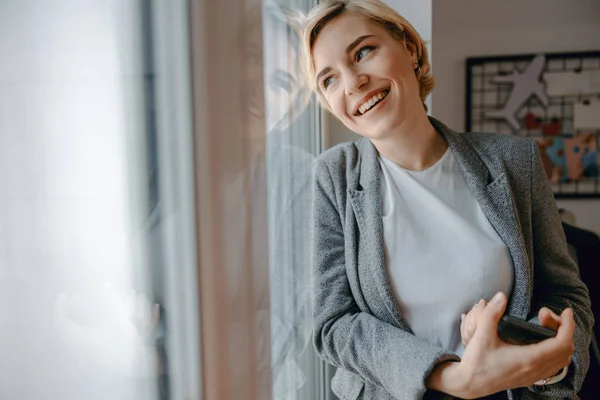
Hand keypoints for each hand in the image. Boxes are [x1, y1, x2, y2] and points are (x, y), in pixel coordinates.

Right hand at [454, 292, 573, 398]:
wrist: (470, 384)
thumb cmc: (476, 363)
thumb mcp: (481, 335)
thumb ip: (492, 314)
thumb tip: (501, 296)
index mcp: (529, 359)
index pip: (561, 343)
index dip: (568, 325)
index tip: (566, 311)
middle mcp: (535, 369)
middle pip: (565, 350)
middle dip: (563, 329)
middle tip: (548, 315)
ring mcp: (534, 375)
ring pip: (562, 359)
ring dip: (562, 341)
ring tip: (548, 326)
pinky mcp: (529, 378)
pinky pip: (554, 366)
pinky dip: (557, 352)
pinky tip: (543, 342)